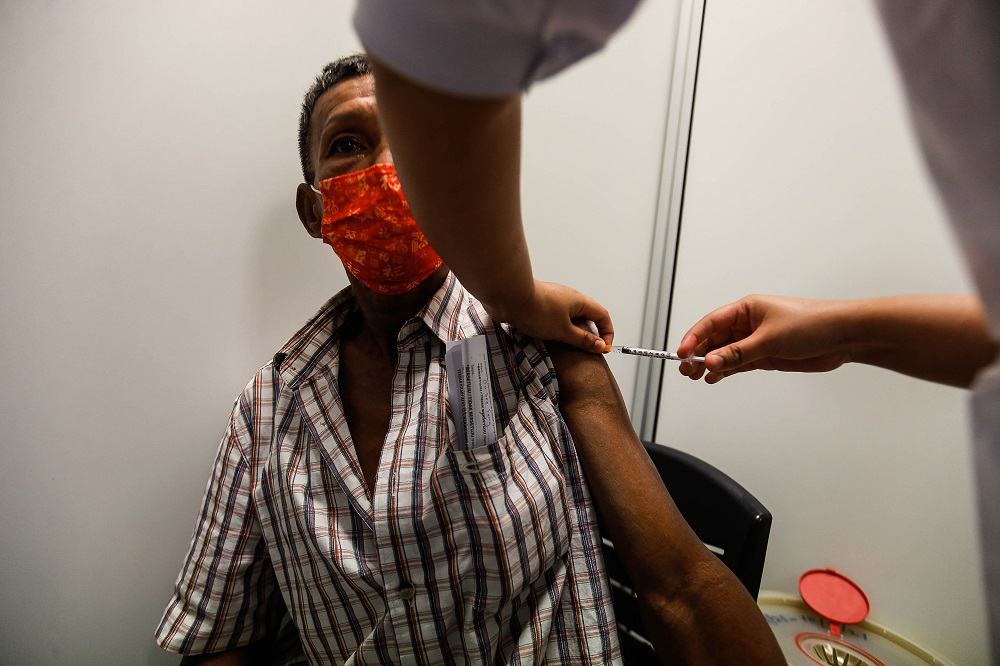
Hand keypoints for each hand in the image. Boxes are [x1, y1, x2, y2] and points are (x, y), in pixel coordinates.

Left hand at [484, 279, 613, 352]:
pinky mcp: (539, 306)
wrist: (508, 296)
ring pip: (568, 319)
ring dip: (569, 333)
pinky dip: (555, 330)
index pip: (602, 315)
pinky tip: (547, 339)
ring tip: (564, 347)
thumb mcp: (564, 330)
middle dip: (588, 334)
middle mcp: (568, 298)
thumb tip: (600, 345)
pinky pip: (553, 319)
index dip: (607, 332)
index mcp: (579, 301)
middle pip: (586, 317)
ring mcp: (553, 301)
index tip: (603, 348)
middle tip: (584, 350)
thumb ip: (583, 340)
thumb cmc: (536, 309)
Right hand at [674, 294, 853, 382]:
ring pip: (724, 353)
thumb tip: (711, 362)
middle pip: (714, 339)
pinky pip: (738, 363)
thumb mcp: (770, 339)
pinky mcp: (765, 355)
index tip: (681, 352)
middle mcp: (748, 323)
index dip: (694, 337)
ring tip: (695, 376)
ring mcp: (756, 340)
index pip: (711, 322)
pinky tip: (714, 378)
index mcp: (746, 309)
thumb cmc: (812, 323)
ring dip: (709, 364)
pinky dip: (725, 371)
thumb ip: (738, 354)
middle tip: (685, 369)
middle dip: (698, 353)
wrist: (842, 336)